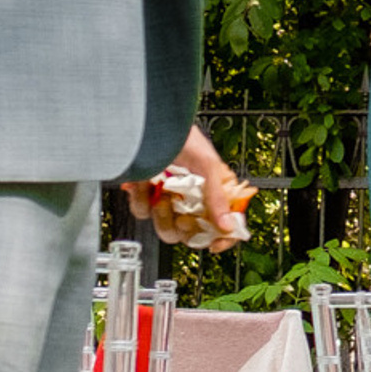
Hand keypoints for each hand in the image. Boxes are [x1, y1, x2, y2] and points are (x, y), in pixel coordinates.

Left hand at [122, 124, 251, 250]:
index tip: (216, 245)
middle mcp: (192, 198)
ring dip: (163, 216)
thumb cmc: (183, 136)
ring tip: (163, 195)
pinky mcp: (147, 195)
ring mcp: (169, 198)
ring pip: (167, 228)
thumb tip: (228, 226)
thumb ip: (218, 199)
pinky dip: (142, 201)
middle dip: (186, 227)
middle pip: (194, 232)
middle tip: (183, 216)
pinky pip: (144, 212)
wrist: (148, 126)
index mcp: (214, 191)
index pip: (225, 223)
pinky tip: (147, 184)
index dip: (224, 237)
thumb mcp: (208, 166)